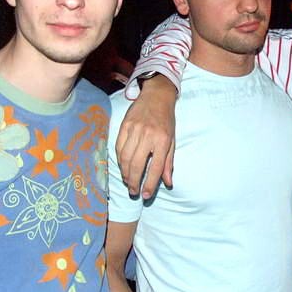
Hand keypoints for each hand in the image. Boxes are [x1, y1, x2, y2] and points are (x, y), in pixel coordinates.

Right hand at [115, 75, 176, 197]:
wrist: (156, 96)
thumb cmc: (166, 120)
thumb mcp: (172, 141)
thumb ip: (168, 162)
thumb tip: (168, 183)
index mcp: (163, 140)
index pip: (155, 167)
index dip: (150, 184)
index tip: (146, 195)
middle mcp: (148, 135)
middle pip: (137, 165)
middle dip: (134, 182)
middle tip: (134, 192)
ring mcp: (134, 130)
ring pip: (125, 158)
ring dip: (125, 173)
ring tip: (128, 182)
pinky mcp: (124, 125)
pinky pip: (119, 147)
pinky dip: (120, 160)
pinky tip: (123, 167)